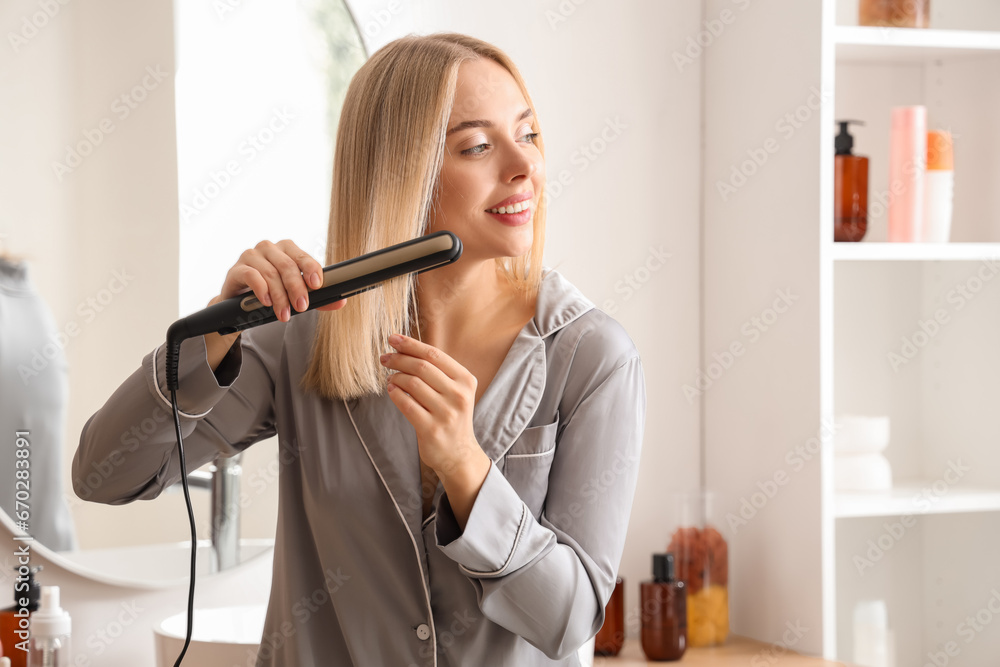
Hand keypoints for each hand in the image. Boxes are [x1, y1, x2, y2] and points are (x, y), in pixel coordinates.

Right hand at [215, 239, 345, 321]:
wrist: (241, 303)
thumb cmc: (272, 292)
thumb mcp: (296, 295)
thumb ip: (318, 298)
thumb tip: (341, 302)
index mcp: (287, 249)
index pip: (302, 256)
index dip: (311, 269)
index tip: (317, 285)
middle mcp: (269, 248)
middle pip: (287, 266)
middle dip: (296, 288)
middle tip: (302, 307)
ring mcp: (251, 256)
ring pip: (270, 273)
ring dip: (279, 296)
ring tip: (285, 314)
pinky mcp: (236, 269)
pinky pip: (251, 275)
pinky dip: (261, 289)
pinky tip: (266, 302)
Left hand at [380, 334, 489, 526]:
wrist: (459, 453)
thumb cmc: (451, 416)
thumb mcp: (454, 391)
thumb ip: (437, 371)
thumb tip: (405, 348)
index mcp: (466, 380)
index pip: (434, 354)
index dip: (411, 344)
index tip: (393, 339)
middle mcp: (458, 395)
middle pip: (421, 367)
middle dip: (399, 359)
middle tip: (385, 358)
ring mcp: (446, 413)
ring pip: (412, 384)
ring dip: (395, 377)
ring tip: (390, 377)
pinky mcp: (431, 429)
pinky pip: (406, 404)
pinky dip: (395, 394)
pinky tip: (391, 390)